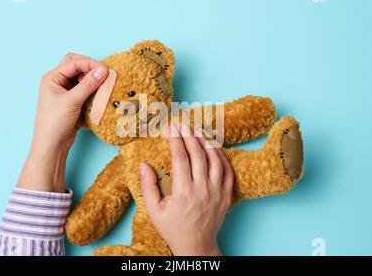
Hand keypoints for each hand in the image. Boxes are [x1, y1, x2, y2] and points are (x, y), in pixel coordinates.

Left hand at [17, 53, 107, 192]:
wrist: (52, 144)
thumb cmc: (55, 122)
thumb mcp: (72, 101)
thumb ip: (88, 84)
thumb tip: (103, 70)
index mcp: (52, 78)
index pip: (73, 62)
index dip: (90, 64)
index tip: (105, 70)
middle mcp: (58, 82)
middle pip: (77, 66)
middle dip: (91, 68)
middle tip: (104, 75)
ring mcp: (65, 91)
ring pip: (82, 78)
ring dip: (93, 80)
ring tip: (104, 85)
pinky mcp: (73, 101)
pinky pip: (85, 89)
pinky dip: (93, 89)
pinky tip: (100, 94)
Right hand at [140, 125, 233, 255]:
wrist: (196, 246)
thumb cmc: (173, 228)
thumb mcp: (154, 210)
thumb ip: (148, 186)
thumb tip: (143, 164)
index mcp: (183, 192)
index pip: (180, 157)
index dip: (175, 140)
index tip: (171, 129)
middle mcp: (202, 189)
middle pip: (198, 154)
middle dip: (189, 136)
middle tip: (183, 125)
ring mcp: (217, 192)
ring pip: (215, 160)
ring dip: (206, 143)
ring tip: (198, 132)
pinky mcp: (226, 196)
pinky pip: (227, 171)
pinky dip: (222, 157)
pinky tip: (214, 149)